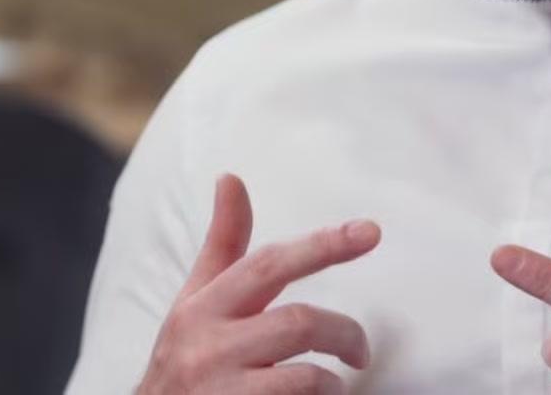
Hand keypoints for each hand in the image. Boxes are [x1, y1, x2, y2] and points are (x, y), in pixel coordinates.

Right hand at [136, 174, 380, 394]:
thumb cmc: (181, 361)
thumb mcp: (194, 303)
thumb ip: (222, 246)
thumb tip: (231, 177)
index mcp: (203, 306)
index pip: (269, 264)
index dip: (322, 245)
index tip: (369, 231)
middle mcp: (208, 344)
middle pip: (297, 323)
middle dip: (344, 332)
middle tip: (360, 350)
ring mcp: (220, 388)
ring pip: (304, 375)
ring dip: (333, 380)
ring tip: (338, 384)